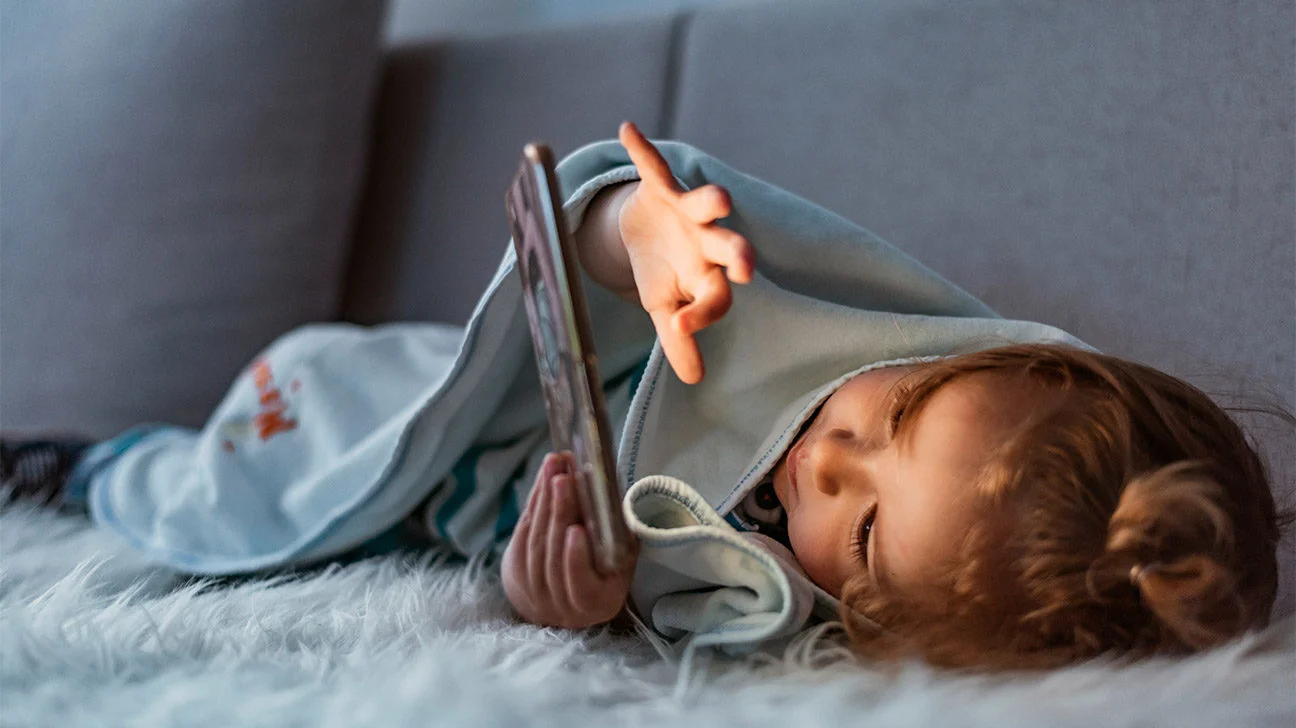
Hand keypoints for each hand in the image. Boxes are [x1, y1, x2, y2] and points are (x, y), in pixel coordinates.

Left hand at [501, 452, 637, 628]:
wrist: (570, 598)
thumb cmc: (605, 571)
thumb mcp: (622, 559)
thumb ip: (618, 535)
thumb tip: (609, 492)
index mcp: (597, 603)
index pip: (582, 587)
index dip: (575, 560)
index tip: (576, 529)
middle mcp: (562, 606)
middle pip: (552, 557)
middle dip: (558, 514)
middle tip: (563, 479)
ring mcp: (535, 593)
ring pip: (535, 545)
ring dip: (543, 503)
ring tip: (553, 471)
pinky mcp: (516, 574)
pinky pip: (521, 537)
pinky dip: (532, 508)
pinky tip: (541, 484)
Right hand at [617, 122, 754, 383]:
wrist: (645, 230)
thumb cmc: (664, 273)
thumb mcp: (665, 307)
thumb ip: (678, 339)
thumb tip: (694, 380)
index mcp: (709, 277)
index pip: (715, 298)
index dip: (701, 312)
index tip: (680, 325)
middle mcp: (708, 243)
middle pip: (729, 249)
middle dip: (738, 255)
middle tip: (745, 267)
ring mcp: (690, 212)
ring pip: (707, 204)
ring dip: (712, 200)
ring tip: (720, 199)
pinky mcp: (664, 185)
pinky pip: (653, 166)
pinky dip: (641, 149)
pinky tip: (628, 130)